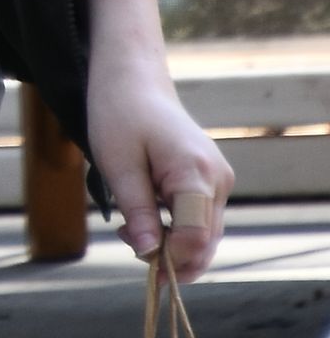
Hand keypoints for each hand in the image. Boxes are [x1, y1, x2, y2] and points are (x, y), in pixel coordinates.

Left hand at [86, 44, 233, 278]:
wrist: (134, 79)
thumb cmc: (120, 114)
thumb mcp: (118, 165)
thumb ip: (137, 211)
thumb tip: (149, 255)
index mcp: (197, 173)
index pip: (195, 238)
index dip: (168, 258)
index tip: (136, 256)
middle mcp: (218, 179)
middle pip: (205, 243)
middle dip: (169, 256)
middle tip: (125, 242)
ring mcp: (218, 180)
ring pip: (204, 236)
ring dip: (171, 245)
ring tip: (128, 229)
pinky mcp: (210, 181)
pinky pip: (199, 219)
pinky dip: (175, 230)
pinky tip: (144, 219)